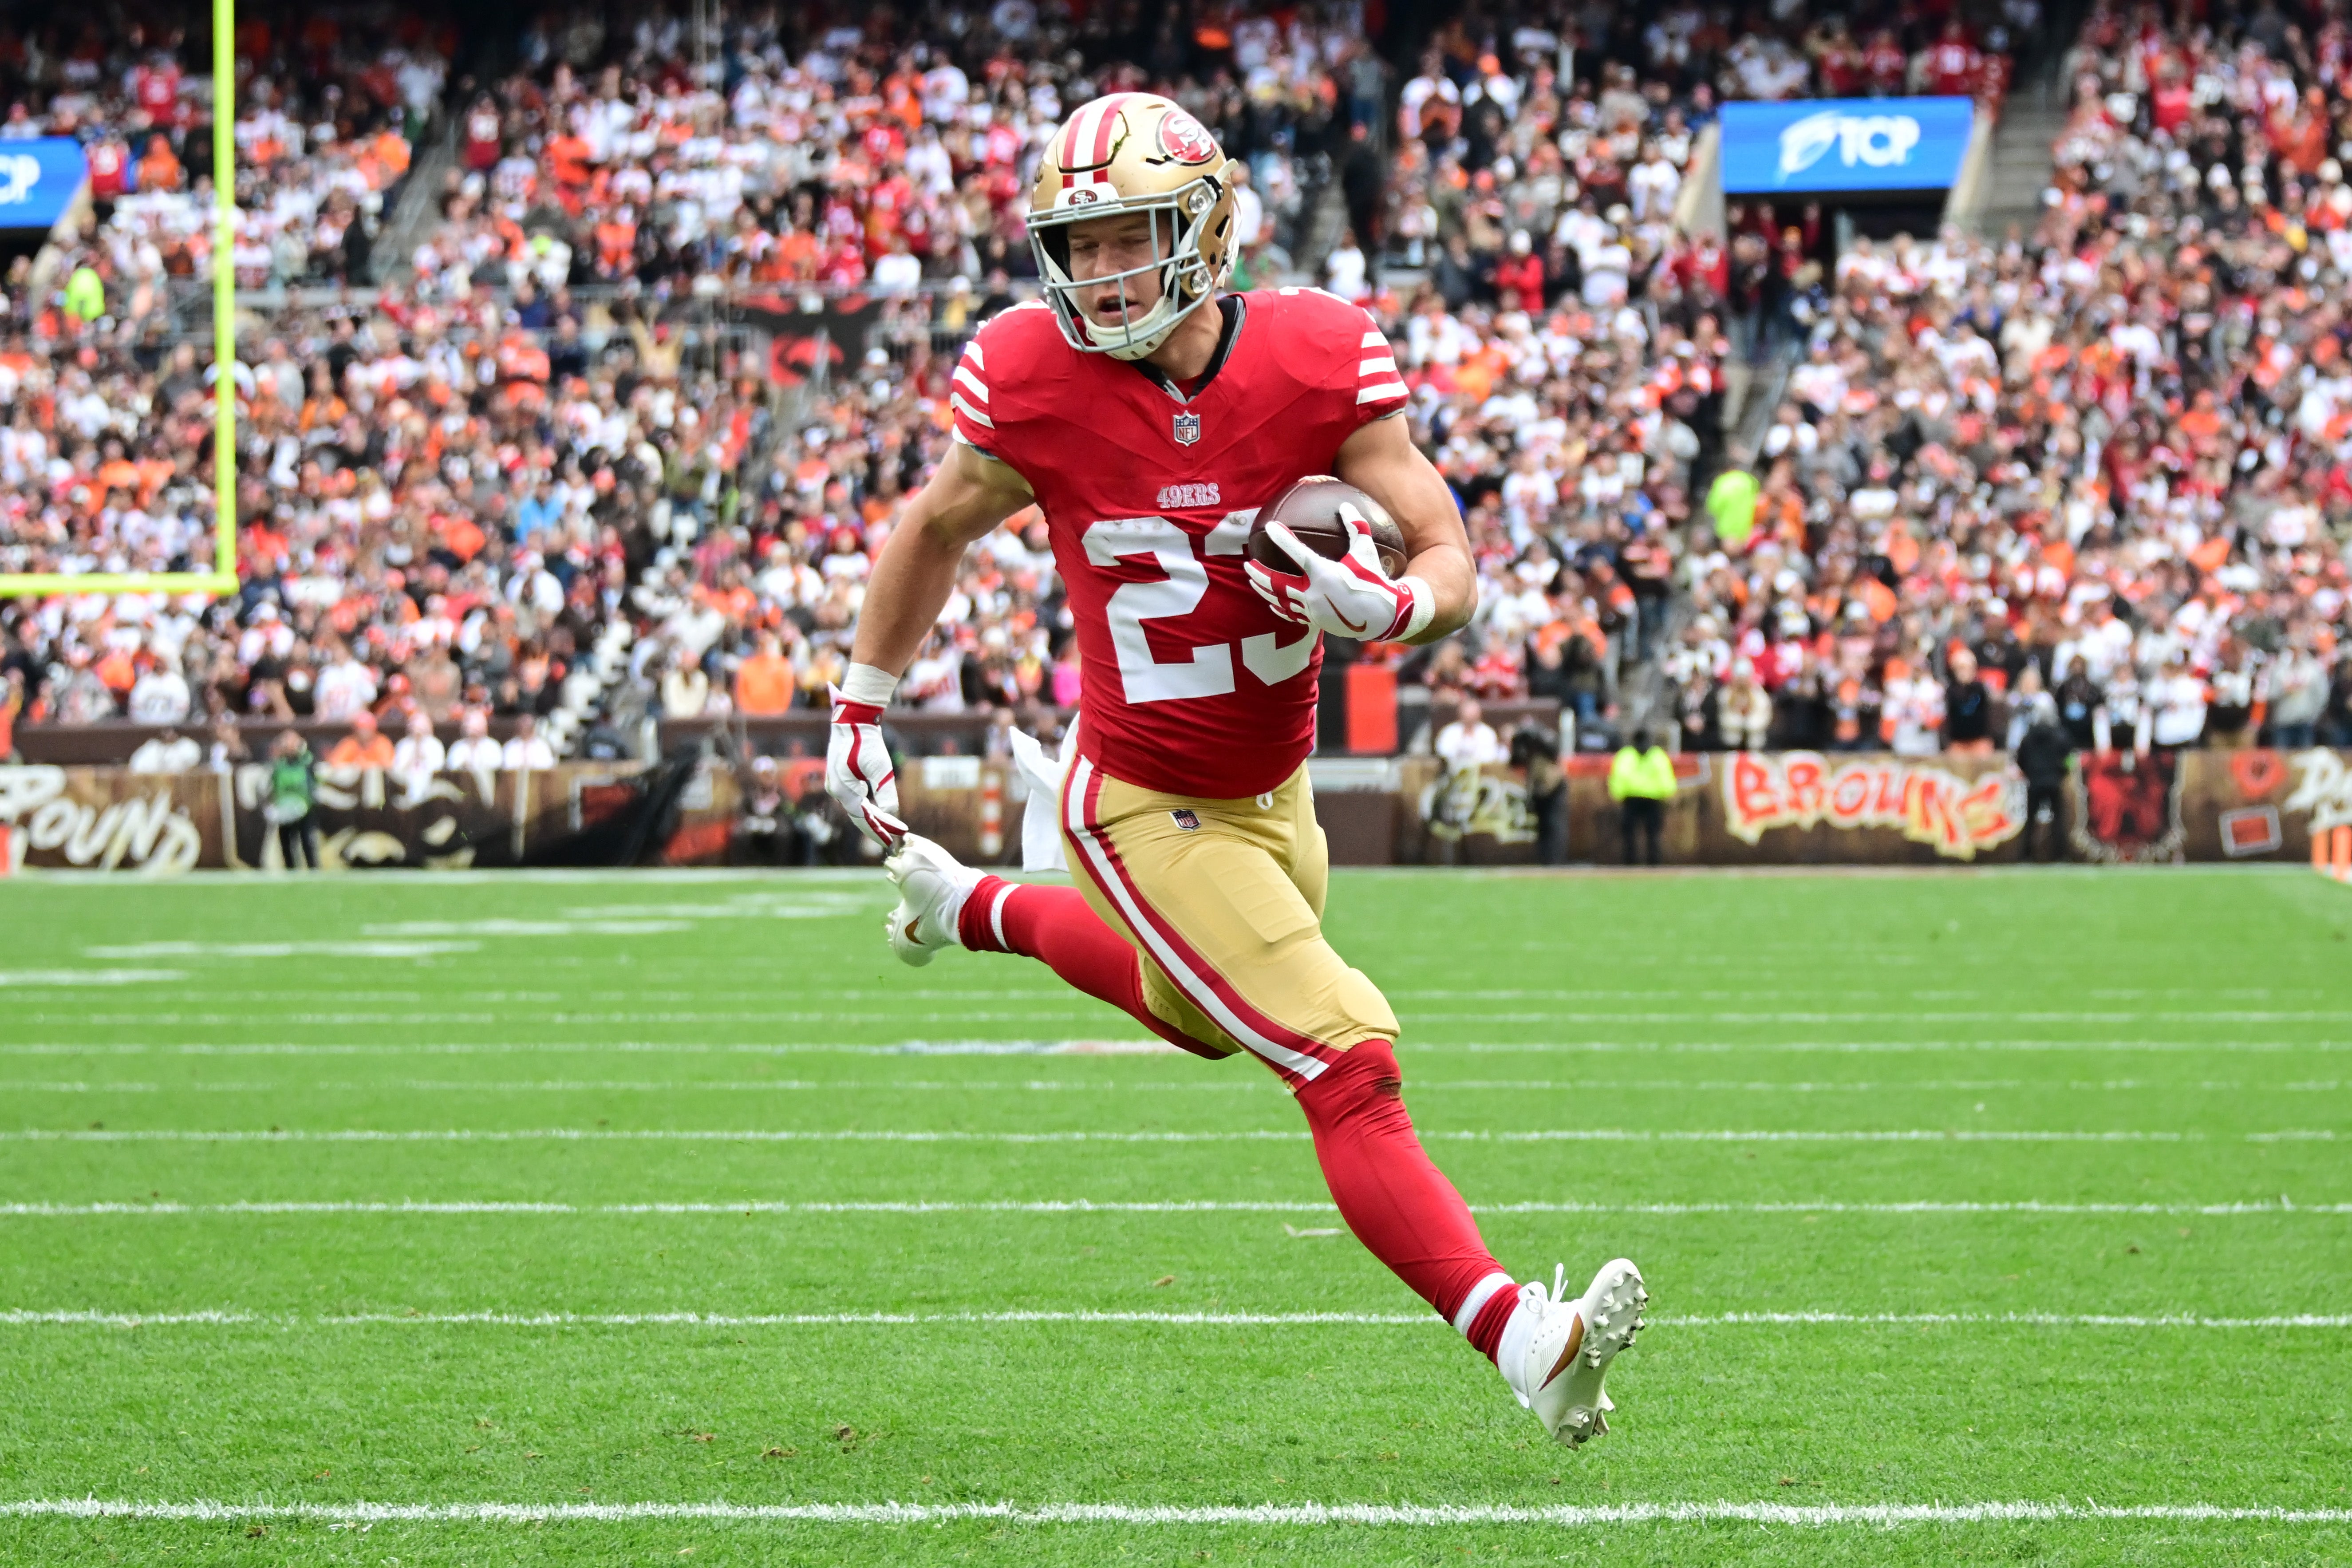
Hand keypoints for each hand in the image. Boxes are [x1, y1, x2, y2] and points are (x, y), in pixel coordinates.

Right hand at [826, 688, 907, 848]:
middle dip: (876, 829)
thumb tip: (892, 816)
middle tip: (893, 841)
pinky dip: (866, 808)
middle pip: (858, 816)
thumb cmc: (866, 741)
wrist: (852, 720)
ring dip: (872, 819)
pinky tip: (878, 814)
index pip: (863, 817)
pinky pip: (854, 799)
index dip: (880, 829)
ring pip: (856, 808)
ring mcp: (835, 784)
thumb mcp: (881, 768)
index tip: (895, 839)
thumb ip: (885, 793)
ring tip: (888, 831)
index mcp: (842, 789)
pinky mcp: (839, 779)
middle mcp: (835, 790)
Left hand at [1244, 511, 1429, 641]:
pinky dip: (1279, 608)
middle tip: (1247, 564)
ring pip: (1280, 601)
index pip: (1297, 553)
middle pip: (1278, 584)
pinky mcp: (1316, 620)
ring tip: (1252, 581)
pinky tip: (1272, 604)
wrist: (1383, 616)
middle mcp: (1314, 593)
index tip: (1270, 528)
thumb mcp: (1366, 551)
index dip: (1282, 539)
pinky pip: (1292, 615)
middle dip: (1260, 574)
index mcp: (1324, 573)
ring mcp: (1313, 609)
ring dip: (1264, 591)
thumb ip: (1356, 527)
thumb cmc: (1375, 580)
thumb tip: (1344, 505)